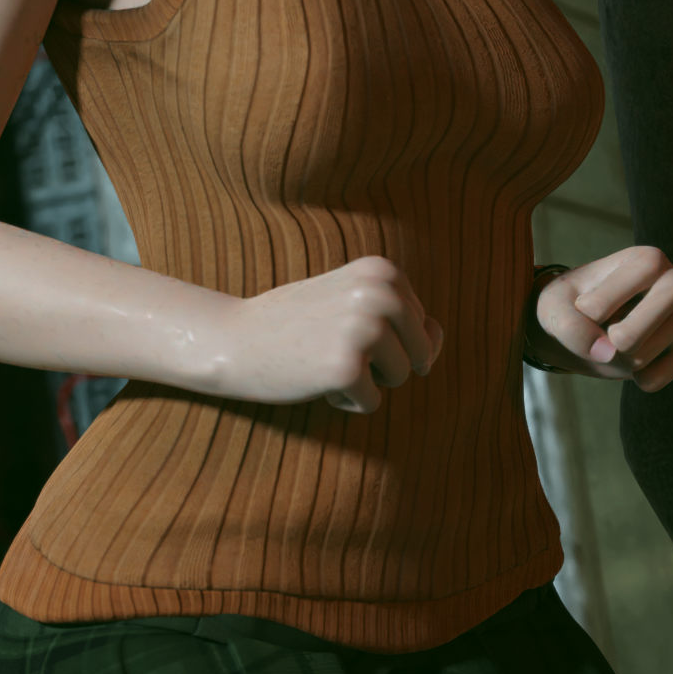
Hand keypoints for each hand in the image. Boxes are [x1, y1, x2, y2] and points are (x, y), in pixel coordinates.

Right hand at [221, 256, 442, 413]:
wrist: (235, 340)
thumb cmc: (299, 325)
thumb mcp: (355, 303)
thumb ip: (405, 316)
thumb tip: (437, 337)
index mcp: (384, 271)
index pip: (422, 325)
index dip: (383, 338)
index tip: (338, 322)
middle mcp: (380, 293)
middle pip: (420, 353)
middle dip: (383, 362)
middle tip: (331, 343)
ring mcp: (365, 330)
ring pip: (400, 378)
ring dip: (364, 380)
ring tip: (323, 357)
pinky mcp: (347, 369)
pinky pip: (372, 403)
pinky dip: (344, 401)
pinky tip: (312, 377)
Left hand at [534, 247, 672, 391]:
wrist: (583, 333)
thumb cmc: (570, 309)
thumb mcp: (554, 310)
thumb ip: (571, 326)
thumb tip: (608, 352)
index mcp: (644, 259)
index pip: (646, 267)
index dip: (611, 296)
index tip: (584, 310)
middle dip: (635, 328)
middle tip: (610, 339)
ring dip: (633, 357)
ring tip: (615, 351)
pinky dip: (650, 377)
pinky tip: (634, 371)